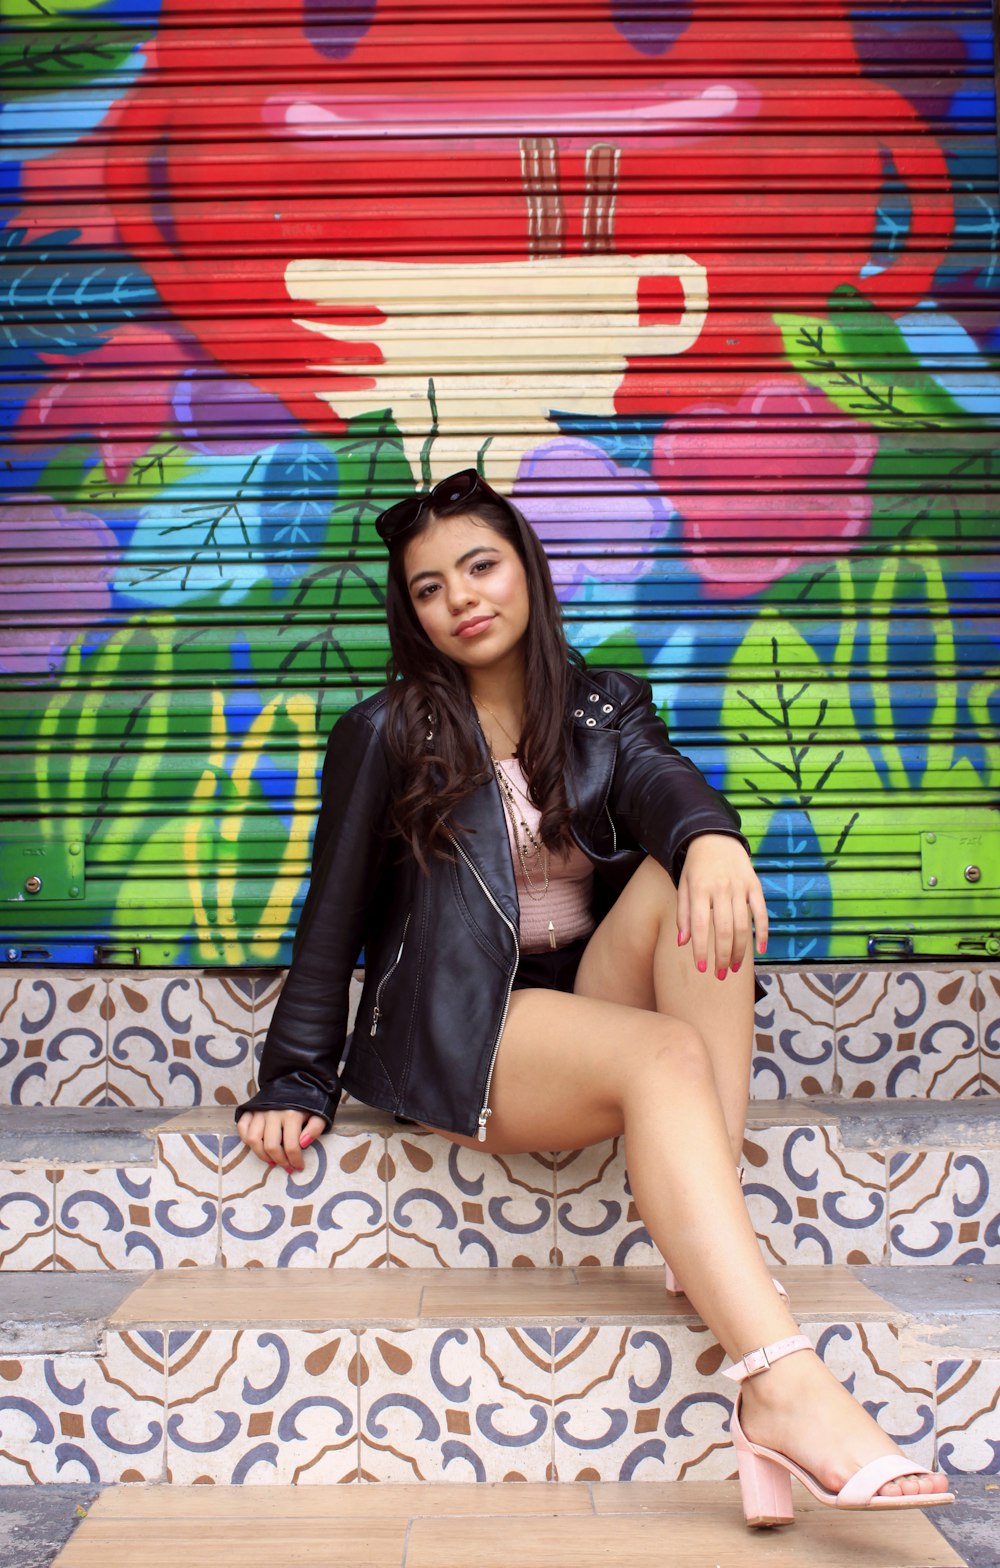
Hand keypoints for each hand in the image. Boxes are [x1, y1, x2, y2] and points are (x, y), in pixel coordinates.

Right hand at [236, 1108, 326, 1172]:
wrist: (297, 1078)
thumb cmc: (309, 1099)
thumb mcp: (319, 1112)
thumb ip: (315, 1129)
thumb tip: (303, 1144)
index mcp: (292, 1115)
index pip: (292, 1146)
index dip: (295, 1161)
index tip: (299, 1167)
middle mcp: (273, 1113)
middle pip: (271, 1146)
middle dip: (280, 1161)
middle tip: (287, 1167)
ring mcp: (260, 1111)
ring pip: (253, 1140)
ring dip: (262, 1154)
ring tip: (272, 1160)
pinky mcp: (251, 1108)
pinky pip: (242, 1127)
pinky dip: (246, 1139)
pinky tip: (257, 1146)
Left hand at [676, 833, 767, 976]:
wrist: (716, 839)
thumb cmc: (696, 868)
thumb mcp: (683, 887)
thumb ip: (683, 914)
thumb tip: (683, 943)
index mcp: (700, 889)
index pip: (701, 925)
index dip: (701, 949)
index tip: (701, 968)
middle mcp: (721, 888)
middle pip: (724, 929)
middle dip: (723, 956)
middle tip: (721, 975)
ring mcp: (740, 887)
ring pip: (743, 925)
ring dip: (741, 951)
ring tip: (735, 968)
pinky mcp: (755, 886)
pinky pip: (762, 912)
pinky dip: (763, 932)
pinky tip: (760, 950)